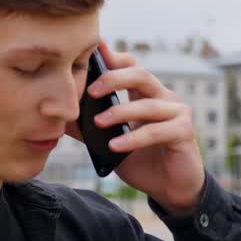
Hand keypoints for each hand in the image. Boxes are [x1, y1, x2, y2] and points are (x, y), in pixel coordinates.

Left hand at [73, 41, 205, 214]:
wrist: (169, 187)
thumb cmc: (140, 160)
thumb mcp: (109, 142)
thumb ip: (87, 128)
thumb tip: (56, 118)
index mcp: (145, 93)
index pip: (130, 66)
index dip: (112, 58)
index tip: (92, 53)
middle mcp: (163, 97)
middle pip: (140, 75)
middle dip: (113, 78)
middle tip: (91, 91)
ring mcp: (176, 112)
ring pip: (147, 104)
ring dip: (120, 112)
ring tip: (98, 123)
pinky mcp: (184, 131)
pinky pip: (157, 131)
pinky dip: (134, 138)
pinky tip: (115, 145)